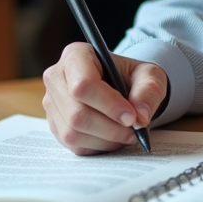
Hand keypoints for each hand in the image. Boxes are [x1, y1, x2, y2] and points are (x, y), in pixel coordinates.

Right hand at [42, 42, 167, 154]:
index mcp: (76, 55)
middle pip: (77, 113)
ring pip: (73, 132)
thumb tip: (140, 116)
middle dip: (110, 128)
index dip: (108, 105)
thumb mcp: (150, 75)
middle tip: (134, 130)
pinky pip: (73, 145)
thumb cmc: (132, 76)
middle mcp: (57, 77)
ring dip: (105, 139)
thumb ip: (148, 91)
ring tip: (127, 134)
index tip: (132, 117)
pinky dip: (98, 146)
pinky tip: (114, 137)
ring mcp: (52, 103)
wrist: (122, 86)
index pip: (83, 85)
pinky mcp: (55, 124)